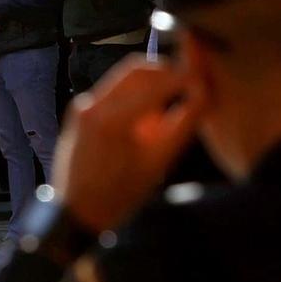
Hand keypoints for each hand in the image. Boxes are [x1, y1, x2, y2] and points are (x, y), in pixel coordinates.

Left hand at [49, 58, 208, 232]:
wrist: (76, 211)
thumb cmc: (120, 193)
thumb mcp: (160, 161)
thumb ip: (184, 123)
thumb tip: (203, 93)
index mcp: (112, 119)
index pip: (157, 80)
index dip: (185, 76)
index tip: (203, 79)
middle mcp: (93, 105)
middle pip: (139, 70)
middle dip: (167, 74)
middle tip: (189, 87)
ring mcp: (83, 106)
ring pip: (125, 78)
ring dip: (151, 85)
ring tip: (167, 112)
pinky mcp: (80, 110)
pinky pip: (113, 92)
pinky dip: (134, 98)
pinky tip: (145, 122)